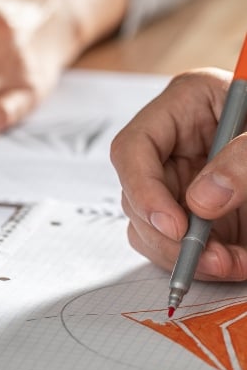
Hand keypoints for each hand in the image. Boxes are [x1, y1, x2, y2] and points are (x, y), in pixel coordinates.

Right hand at [110, 68, 246, 280]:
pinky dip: (202, 261)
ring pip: (151, 226)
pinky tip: (233, 262)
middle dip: (170, 235)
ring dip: (184, 255)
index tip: (175, 225)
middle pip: (137, 194)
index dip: (143, 190)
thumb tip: (200, 203)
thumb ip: (242, 163)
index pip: (133, 148)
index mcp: (186, 104)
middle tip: (208, 258)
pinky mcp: (197, 210)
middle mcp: (175, 144)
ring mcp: (183, 178)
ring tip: (229, 264)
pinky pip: (178, 242)